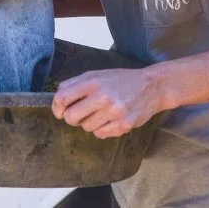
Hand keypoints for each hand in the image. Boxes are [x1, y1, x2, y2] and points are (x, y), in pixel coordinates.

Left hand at [51, 67, 165, 138]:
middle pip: (71, 117)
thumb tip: (58, 99)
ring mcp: (113, 112)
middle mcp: (102, 97)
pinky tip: (110, 119)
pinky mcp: (123, 125)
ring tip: (100, 113)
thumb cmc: (121, 80)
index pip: (63, 97)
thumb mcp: (97, 74)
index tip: (59, 111)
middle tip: (80, 114)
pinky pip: (100, 134)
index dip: (57, 107)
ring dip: (89, 123)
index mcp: (93, 82)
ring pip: (86, 127)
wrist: (151, 86)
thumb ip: (76, 84)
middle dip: (72, 118)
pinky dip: (101, 129)